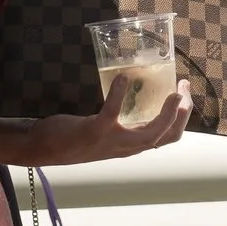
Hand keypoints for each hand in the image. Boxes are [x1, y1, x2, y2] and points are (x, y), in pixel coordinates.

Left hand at [0, 74, 191, 167]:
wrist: (42, 148)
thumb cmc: (71, 137)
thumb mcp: (104, 133)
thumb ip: (121, 122)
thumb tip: (133, 93)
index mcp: (129, 146)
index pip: (167, 138)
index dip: (182, 118)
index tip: (184, 94)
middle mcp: (125, 148)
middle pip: (166, 137)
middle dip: (182, 114)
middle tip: (184, 88)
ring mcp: (110, 142)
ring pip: (149, 134)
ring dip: (165, 114)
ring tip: (173, 92)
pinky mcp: (94, 132)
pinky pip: (112, 113)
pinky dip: (120, 95)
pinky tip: (123, 77)